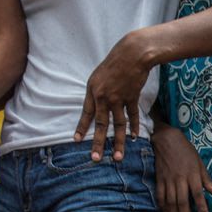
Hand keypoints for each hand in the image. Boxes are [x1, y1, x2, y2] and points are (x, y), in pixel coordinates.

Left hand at [75, 32, 155, 160]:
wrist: (133, 53)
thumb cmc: (116, 61)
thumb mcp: (99, 74)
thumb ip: (97, 90)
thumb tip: (97, 104)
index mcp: (93, 90)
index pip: (86, 113)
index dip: (81, 128)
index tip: (76, 141)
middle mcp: (103, 97)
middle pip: (101, 124)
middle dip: (98, 143)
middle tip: (96, 158)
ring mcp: (118, 98)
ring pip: (118, 125)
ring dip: (118, 142)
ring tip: (118, 157)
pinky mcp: (132, 98)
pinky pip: (132, 116)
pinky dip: (134, 127)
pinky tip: (134, 137)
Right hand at [152, 125, 211, 211]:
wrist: (167, 139)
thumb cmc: (186, 151)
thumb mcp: (200, 163)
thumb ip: (207, 180)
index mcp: (192, 174)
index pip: (198, 194)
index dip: (201, 207)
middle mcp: (180, 179)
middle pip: (183, 202)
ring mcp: (168, 180)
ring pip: (171, 202)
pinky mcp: (159, 179)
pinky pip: (160, 196)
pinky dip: (163, 207)